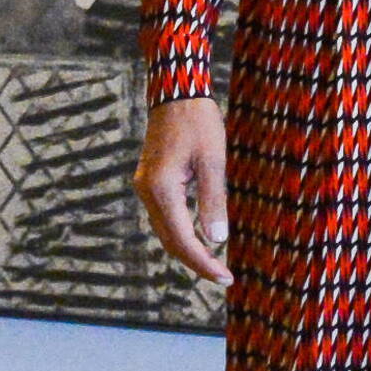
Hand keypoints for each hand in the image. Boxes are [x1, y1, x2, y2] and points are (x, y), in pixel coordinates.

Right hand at [134, 97, 231, 285]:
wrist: (175, 92)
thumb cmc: (197, 122)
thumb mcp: (213, 161)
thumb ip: (213, 202)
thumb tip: (217, 240)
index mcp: (161, 189)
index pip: (183, 239)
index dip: (204, 263)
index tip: (225, 277)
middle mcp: (147, 192)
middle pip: (169, 241)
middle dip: (196, 262)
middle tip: (224, 276)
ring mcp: (145, 187)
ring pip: (165, 231)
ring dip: (188, 249)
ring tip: (215, 263)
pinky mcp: (150, 182)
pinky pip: (165, 217)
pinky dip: (182, 232)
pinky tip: (200, 237)